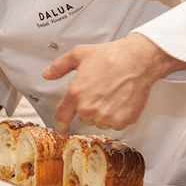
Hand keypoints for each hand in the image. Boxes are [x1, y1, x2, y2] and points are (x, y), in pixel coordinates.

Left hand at [42, 33, 185, 137]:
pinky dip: (118, 115)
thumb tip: (47, 74)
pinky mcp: (123, 120)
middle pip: (84, 117)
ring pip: (100, 121)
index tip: (62, 131)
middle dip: (90, 107)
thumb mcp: (79, 54)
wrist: (137, 60)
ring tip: (112, 93)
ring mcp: (107, 116)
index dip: (60, 126)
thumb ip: (59, 66)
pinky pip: (116, 123)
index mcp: (75, 93)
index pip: (62, 116)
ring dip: (104, 112)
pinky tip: (122, 99)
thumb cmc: (110, 55)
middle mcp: (89, 108)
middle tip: (100, 90)